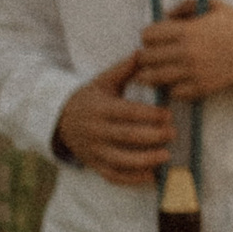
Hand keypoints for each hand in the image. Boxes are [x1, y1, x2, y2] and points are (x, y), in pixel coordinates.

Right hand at [55, 56, 176, 189]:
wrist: (59, 120)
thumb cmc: (89, 98)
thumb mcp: (102, 82)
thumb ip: (123, 69)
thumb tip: (143, 52)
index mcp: (100, 108)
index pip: (127, 113)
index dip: (149, 115)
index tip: (168, 115)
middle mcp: (96, 131)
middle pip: (127, 137)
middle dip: (152, 136)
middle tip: (173, 134)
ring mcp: (94, 150)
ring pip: (121, 160)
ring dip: (145, 160)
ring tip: (166, 156)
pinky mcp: (94, 164)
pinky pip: (114, 175)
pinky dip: (133, 179)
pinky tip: (153, 176)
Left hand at [125, 0, 232, 102]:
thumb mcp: (213, 5)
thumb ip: (186, 5)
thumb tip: (166, 15)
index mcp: (186, 31)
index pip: (147, 35)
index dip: (149, 35)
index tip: (156, 38)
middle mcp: (186, 53)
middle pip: (146, 58)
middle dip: (147, 55)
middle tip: (155, 56)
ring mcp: (193, 72)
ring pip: (154, 78)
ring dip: (153, 74)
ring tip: (159, 70)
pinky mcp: (201, 88)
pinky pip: (173, 92)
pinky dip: (172, 88)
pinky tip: (178, 81)